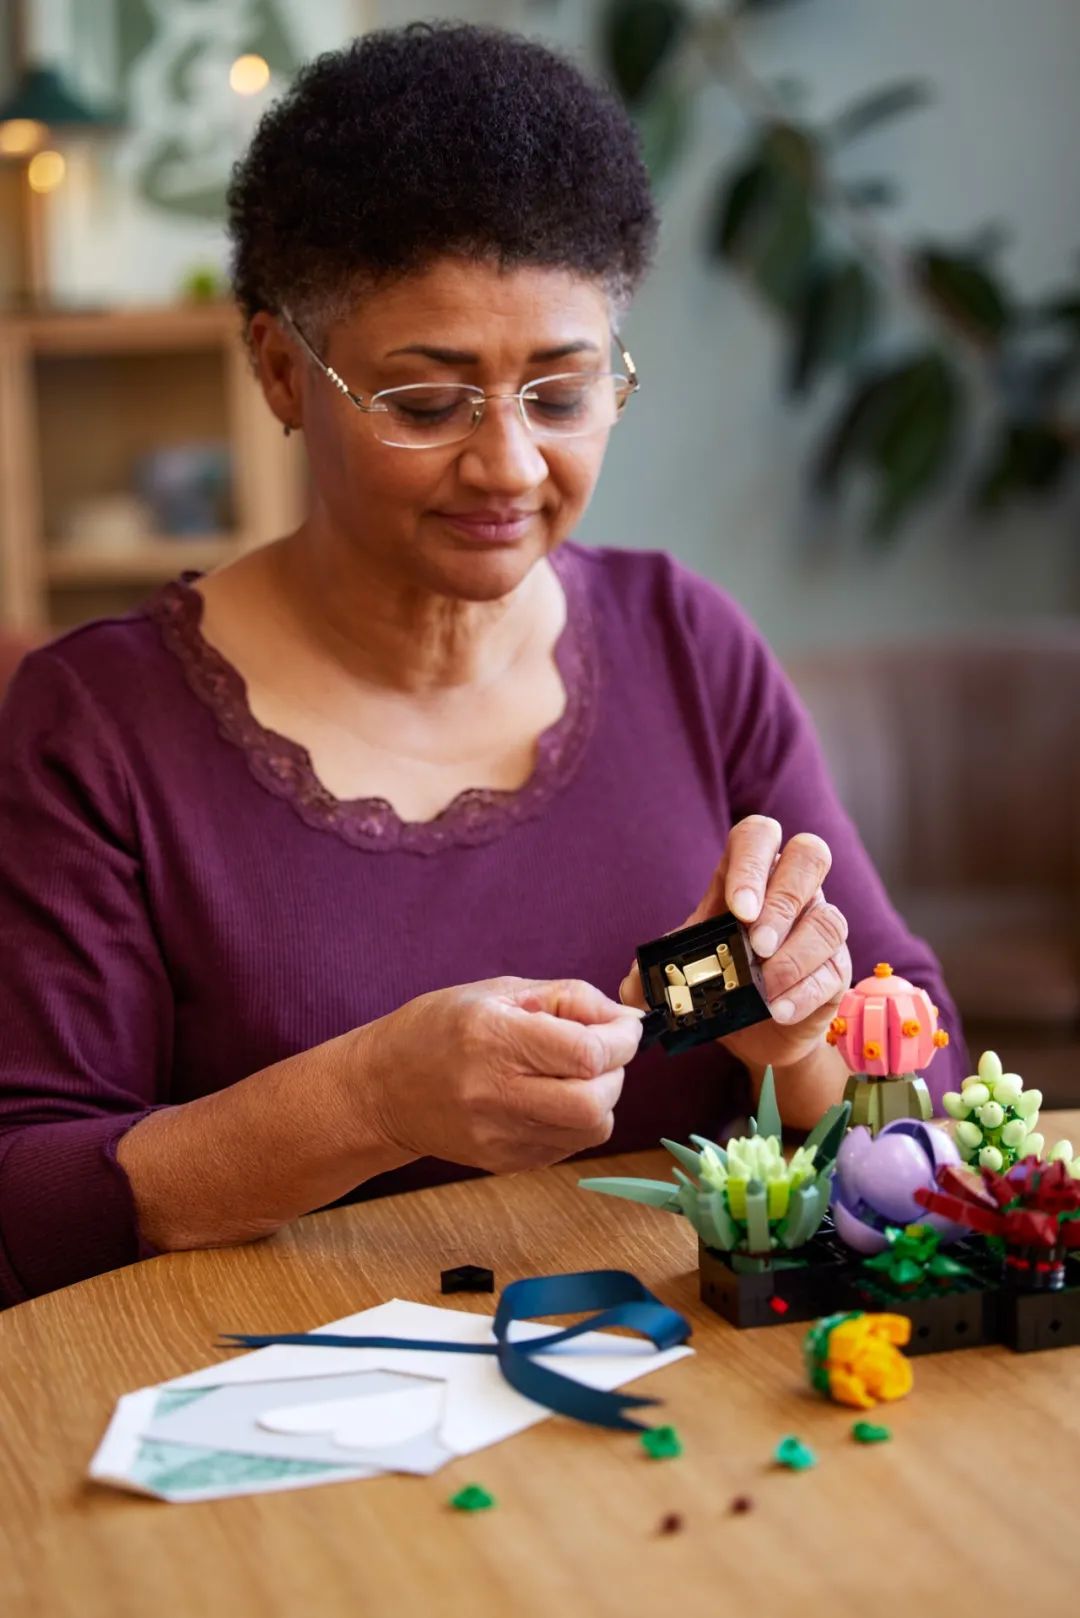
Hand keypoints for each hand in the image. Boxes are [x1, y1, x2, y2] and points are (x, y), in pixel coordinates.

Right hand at [360, 977, 643, 1174]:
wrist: (381, 1090)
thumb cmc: (437, 1028)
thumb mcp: (497, 990)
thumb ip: (567, 998)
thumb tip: (625, 1018)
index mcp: (493, 1038)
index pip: (587, 1052)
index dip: (621, 1039)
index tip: (625, 1027)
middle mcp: (494, 1092)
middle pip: (595, 1101)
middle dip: (616, 1072)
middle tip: (602, 1053)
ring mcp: (498, 1134)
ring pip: (591, 1129)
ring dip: (601, 1099)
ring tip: (575, 1075)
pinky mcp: (503, 1161)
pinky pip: (569, 1146)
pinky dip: (577, 1121)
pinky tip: (551, 1097)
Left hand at [620, 815, 850, 1071]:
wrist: (746, 1036)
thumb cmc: (711, 988)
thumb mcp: (674, 976)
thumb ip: (652, 974)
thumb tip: (641, 980)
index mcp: (745, 878)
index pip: (758, 836)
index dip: (752, 863)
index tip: (737, 908)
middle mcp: (790, 892)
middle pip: (810, 855)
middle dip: (783, 899)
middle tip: (757, 944)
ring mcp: (817, 928)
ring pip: (828, 919)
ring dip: (794, 956)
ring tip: (764, 988)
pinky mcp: (834, 970)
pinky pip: (833, 970)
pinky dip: (804, 992)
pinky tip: (777, 1010)